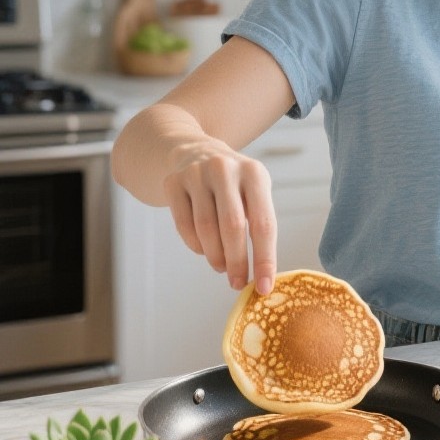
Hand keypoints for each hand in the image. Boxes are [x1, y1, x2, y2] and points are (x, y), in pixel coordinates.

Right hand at [162, 139, 276, 294]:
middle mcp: (226, 169)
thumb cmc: (234, 184)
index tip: (265, 287)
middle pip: (233, 227)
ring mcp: (197, 173)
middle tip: (238, 283)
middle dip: (237, 262)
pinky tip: (204, 250)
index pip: (263, 223)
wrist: (196, 152)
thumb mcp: (254, 192)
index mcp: (255, 174)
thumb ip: (259, 225)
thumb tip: (263, 274)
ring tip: (222, 267)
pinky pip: (184, 225)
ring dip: (215, 256)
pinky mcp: (173, 182)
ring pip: (206, 229)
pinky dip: (196, 245)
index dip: (265, 259)